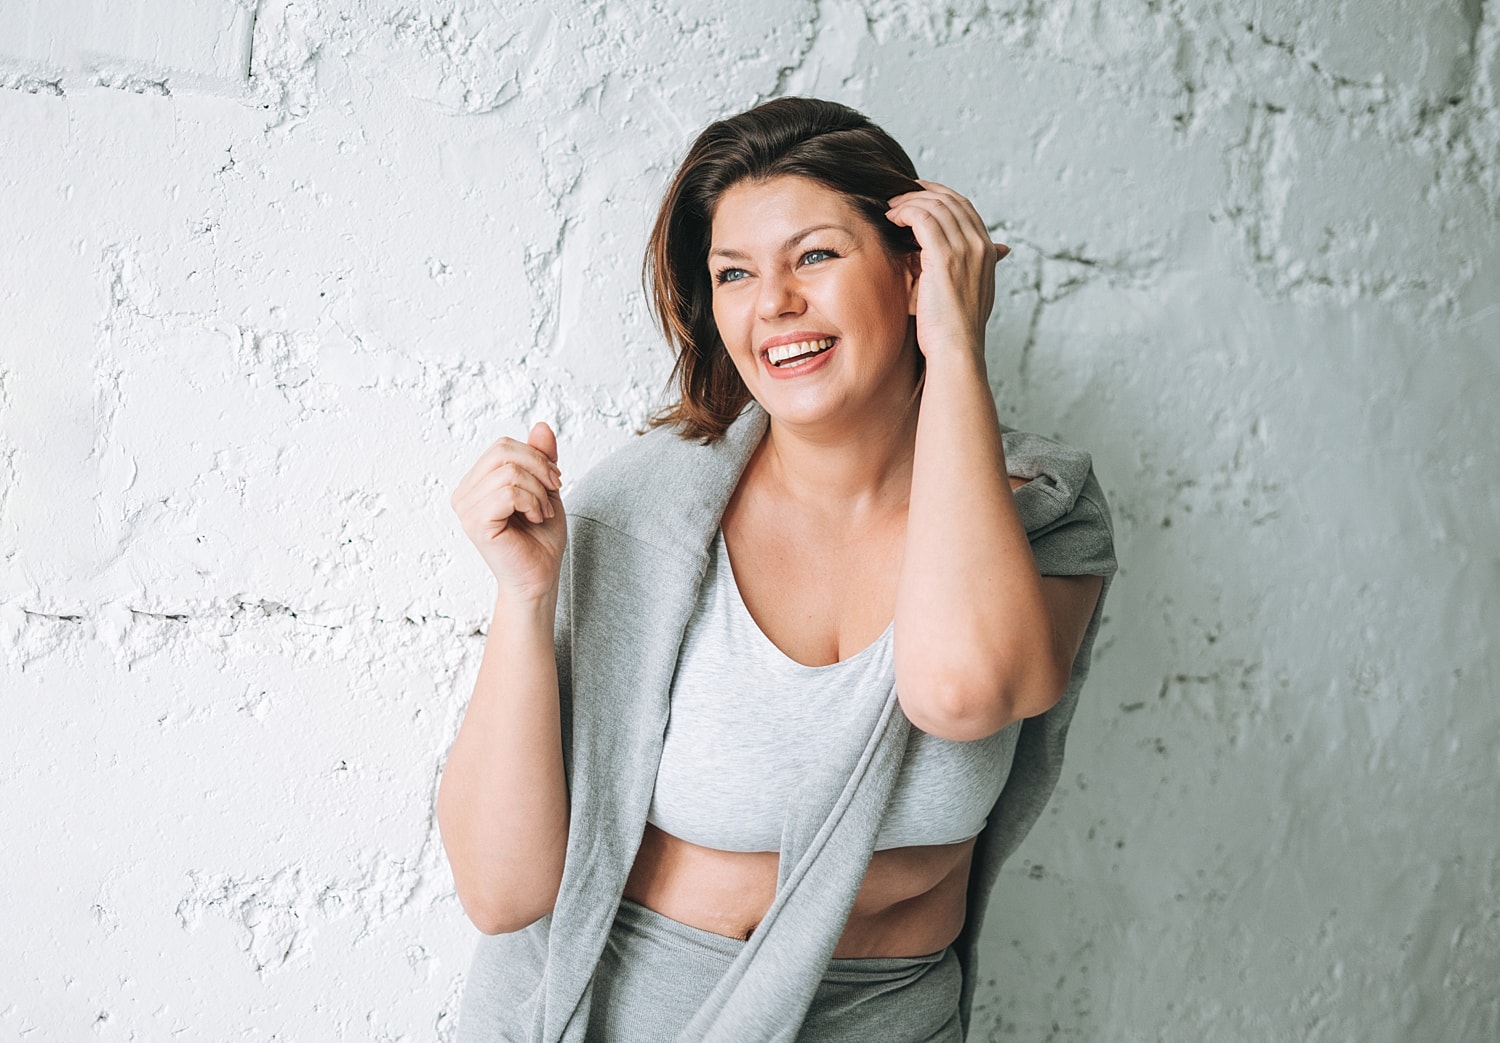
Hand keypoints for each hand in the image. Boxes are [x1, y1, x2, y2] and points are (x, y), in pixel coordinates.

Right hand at [450, 421, 566, 603]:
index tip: (554, 481)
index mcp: (475, 484)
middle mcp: (464, 494)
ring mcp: (466, 509)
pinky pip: (509, 492)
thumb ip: (541, 458)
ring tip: (541, 512)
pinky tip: (534, 519)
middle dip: (539, 468)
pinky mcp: (476, 523)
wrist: (540, 578)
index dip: (535, 457)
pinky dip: (531, 503)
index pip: (502, 446)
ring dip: (538, 492)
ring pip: (509, 472)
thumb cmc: (539, 539)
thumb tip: (543, 425)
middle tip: (552, 492)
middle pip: (504, 451)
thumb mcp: (545, 489)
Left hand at [885, 179, 1008, 360]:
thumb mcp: (966, 295)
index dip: (939, 196)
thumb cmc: (953, 330)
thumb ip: (964, 271)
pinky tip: (891, 218)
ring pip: (935, 205)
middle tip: (898, 195)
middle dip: (922, 192)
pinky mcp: (945, 257)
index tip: (916, 195)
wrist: (957, 351)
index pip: (965, 208)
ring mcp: (966, 250)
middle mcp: (980, 246)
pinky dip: (904, 211)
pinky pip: (922, 217)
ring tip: (890, 209)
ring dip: (909, 201)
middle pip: (951, 200)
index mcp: (988, 253)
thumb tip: (957, 258)